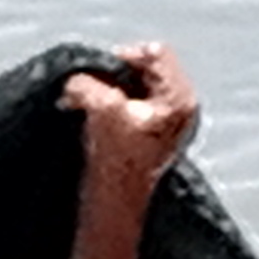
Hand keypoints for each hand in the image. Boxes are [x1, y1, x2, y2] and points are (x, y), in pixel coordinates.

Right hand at [60, 43, 198, 194]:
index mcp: (179, 99)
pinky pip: (133, 104)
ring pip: (137, 86)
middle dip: (114, 76)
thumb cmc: (117, 163)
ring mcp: (169, 122)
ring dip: (110, 91)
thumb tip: (76, 76)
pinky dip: (113, 106)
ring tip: (89, 106)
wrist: (116, 205)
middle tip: (90, 90)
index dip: (121, 58)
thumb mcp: (102, 110)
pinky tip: (97, 121)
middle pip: (147, 68)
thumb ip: (88, 82)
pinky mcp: (153, 135)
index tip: (96, 75)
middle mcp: (181, 108)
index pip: (154, 53)